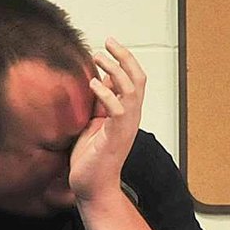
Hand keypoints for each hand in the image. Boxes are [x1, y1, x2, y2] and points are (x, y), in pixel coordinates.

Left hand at [68, 37, 145, 202]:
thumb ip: (98, 105)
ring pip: (131, 90)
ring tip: (99, 58)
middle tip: (108, 42)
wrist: (92, 188)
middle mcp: (131, 118)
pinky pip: (118, 110)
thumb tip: (98, 82)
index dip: (124, 59)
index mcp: (126, 113)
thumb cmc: (91, 160)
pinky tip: (93, 84)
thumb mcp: (92, 125)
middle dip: (125, 57)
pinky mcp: (115, 137)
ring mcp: (125, 127)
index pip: (133, 79)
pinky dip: (106, 94)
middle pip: (138, 79)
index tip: (109, 44)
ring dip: (116, 71)